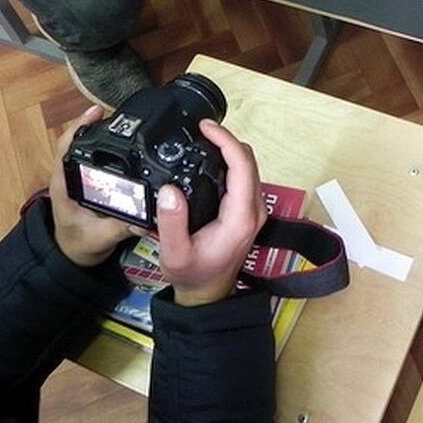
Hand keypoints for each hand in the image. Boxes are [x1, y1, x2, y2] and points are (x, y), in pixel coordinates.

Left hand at [49, 105, 135, 266]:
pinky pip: (92, 159)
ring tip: (120, 122)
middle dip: (94, 125)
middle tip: (116, 113)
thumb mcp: (101, 237)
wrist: (72, 257)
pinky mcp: (85, 182)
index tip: (96, 113)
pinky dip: (104, 149)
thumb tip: (144, 219)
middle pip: (77, 141)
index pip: (66, 148)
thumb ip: (121, 228)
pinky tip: (121, 144)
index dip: (79, 127)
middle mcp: (68, 176)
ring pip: (84, 148)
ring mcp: (76, 178)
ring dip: (99, 135)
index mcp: (65, 185)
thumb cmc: (79, 246)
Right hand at [154, 120, 265, 306]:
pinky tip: (210, 158)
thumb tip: (169, 190)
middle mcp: (253, 211)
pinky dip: (229, 160)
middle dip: (226, 139)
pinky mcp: (247, 212)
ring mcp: (253, 211)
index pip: (241, 165)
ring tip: (203, 139)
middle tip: (201, 129)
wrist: (207, 294)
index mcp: (240, 218)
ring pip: (248, 166)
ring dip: (228, 148)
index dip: (224, 140)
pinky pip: (244, 176)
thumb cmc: (193, 275)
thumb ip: (171, 223)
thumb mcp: (175, 253)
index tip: (205, 127)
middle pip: (248, 160)